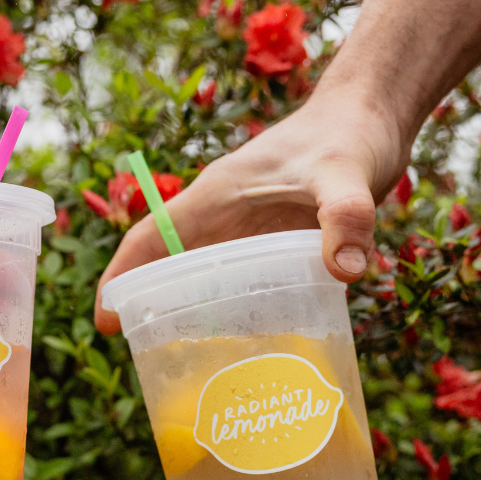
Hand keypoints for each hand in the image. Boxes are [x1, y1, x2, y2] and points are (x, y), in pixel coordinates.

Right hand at [94, 94, 409, 333]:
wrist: (376, 114)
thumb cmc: (350, 131)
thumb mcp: (345, 174)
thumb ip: (345, 218)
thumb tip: (344, 273)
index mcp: (216, 196)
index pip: (151, 238)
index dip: (121, 276)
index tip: (105, 321)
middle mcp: (226, 216)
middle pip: (172, 266)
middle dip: (152, 308)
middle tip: (146, 358)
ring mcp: (253, 229)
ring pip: (209, 277)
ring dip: (197, 313)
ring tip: (194, 365)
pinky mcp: (281, 239)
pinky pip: (250, 281)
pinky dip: (244, 310)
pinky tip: (258, 343)